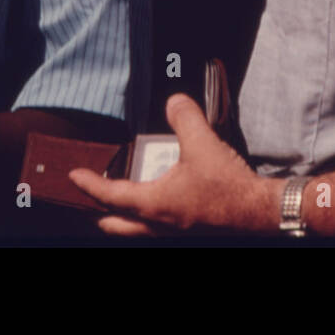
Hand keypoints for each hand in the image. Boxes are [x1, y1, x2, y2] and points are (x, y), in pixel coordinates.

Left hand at [68, 93, 277, 235]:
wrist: (260, 213)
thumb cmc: (229, 186)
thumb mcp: (204, 143)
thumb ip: (185, 118)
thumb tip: (173, 101)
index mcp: (155, 205)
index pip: (110, 196)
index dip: (89, 184)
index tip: (74, 174)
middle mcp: (158, 225)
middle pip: (115, 225)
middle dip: (99, 211)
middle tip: (92, 194)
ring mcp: (173, 233)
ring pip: (136, 229)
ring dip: (123, 215)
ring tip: (121, 195)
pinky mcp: (188, 233)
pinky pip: (156, 228)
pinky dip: (146, 216)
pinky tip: (158, 198)